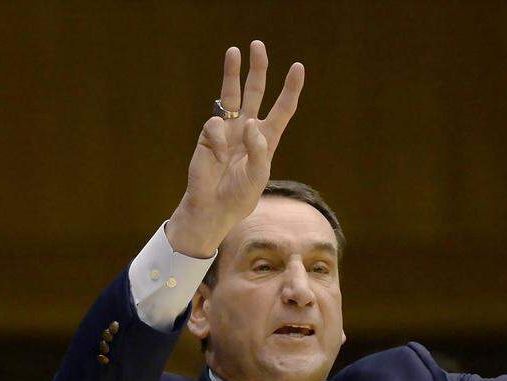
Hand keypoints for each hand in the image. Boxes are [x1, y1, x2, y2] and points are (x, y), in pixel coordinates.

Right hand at [167, 40, 304, 256]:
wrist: (213, 209)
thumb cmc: (239, 197)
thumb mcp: (259, 176)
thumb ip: (259, 150)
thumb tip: (250, 123)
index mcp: (266, 139)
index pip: (282, 109)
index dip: (290, 88)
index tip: (298, 67)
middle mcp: (247, 130)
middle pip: (254, 92)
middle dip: (257, 69)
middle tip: (257, 45)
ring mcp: (227, 131)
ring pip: (230, 95)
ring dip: (232, 73)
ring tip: (234, 51)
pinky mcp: (208, 136)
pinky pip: (214, 124)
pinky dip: (217, 138)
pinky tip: (216, 155)